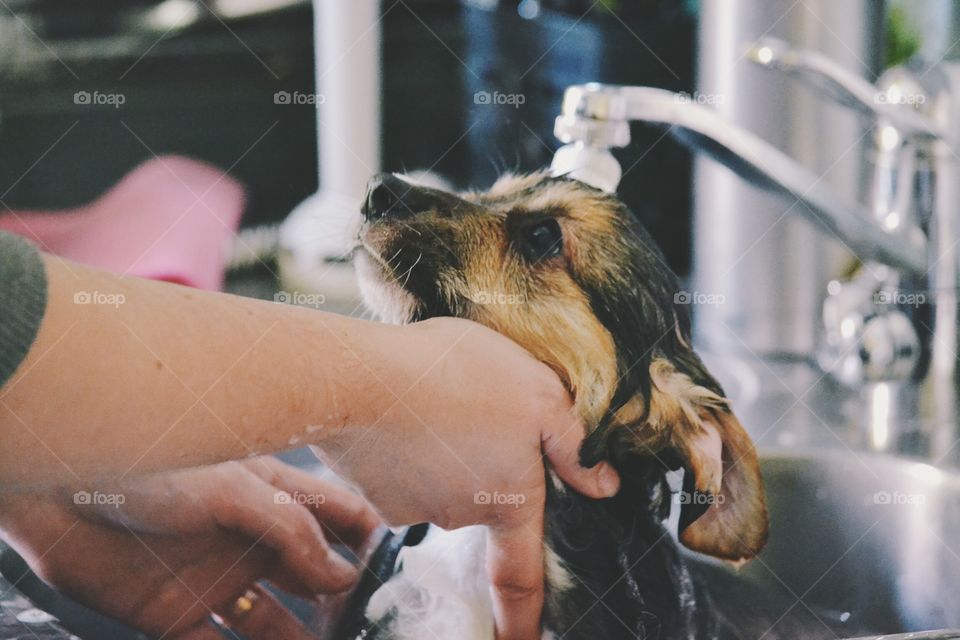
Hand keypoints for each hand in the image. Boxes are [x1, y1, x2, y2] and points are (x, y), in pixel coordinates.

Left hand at [0, 458, 379, 639]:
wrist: (62, 495)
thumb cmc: (152, 470)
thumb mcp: (235, 490)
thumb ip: (293, 531)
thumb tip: (342, 575)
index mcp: (275, 497)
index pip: (340, 519)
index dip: (369, 545)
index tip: (390, 577)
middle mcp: (253, 540)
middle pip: (314, 577)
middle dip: (341, 603)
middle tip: (361, 628)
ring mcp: (218, 578)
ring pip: (276, 620)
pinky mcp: (176, 614)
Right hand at [316, 317, 620, 639]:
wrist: (361, 378)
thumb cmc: (456, 376)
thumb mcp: (537, 391)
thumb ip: (573, 440)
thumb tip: (603, 483)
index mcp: (507, 499)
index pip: (519, 576)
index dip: (523, 620)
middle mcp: (459, 515)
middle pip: (476, 501)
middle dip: (476, 467)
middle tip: (470, 407)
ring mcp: (411, 506)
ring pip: (435, 479)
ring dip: (439, 448)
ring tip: (433, 395)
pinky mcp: (372, 488)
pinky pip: (396, 469)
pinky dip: (402, 445)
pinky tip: (401, 407)